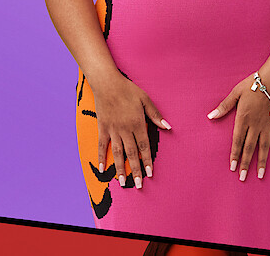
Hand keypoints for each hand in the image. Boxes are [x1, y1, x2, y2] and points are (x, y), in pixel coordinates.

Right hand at [91, 72, 170, 188]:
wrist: (107, 84)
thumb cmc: (129, 90)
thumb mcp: (146, 100)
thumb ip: (155, 115)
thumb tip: (168, 127)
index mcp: (137, 124)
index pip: (144, 146)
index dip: (148, 160)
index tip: (150, 173)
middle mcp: (125, 130)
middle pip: (131, 154)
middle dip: (136, 170)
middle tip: (138, 185)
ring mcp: (112, 130)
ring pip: (117, 153)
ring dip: (120, 168)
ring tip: (122, 182)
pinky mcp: (102, 128)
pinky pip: (102, 145)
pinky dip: (102, 157)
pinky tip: (102, 169)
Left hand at [208, 72, 269, 180]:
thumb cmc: (253, 84)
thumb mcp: (235, 93)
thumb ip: (224, 106)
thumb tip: (210, 116)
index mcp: (243, 119)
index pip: (237, 141)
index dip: (234, 155)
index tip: (232, 168)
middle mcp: (255, 125)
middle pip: (249, 148)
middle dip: (245, 164)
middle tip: (243, 178)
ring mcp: (267, 124)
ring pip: (264, 147)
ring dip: (261, 161)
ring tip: (260, 175)